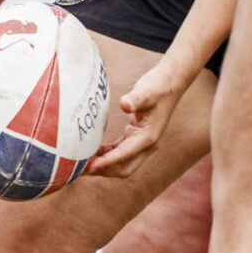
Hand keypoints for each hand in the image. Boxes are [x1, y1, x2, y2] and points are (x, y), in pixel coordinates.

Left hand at [89, 55, 192, 180]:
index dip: (106, 162)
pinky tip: (92, 151)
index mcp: (148, 138)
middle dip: (103, 171)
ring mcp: (143, 143)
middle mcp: (147, 145)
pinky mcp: (137, 138)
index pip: (123, 155)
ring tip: (81, 163)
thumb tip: (124, 105)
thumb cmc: (157, 86)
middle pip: (123, 168)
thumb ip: (135, 99)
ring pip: (122, 163)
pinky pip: (120, 153)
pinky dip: (107, 155)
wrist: (171, 81)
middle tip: (79, 169)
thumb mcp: (146, 91)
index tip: (88, 166)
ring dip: (103, 165)